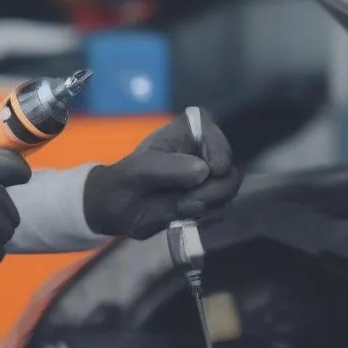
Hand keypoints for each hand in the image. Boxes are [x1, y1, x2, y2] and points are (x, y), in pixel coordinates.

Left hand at [83, 109, 241, 239]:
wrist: (119, 209)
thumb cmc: (126, 179)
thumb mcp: (140, 169)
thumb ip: (168, 167)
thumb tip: (204, 170)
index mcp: (190, 131)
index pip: (215, 136)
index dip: (219, 152)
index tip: (214, 170)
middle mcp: (205, 152)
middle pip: (228, 170)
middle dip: (212, 190)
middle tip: (185, 203)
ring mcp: (210, 178)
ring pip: (228, 192)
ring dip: (206, 206)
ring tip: (178, 209)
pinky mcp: (209, 200)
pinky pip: (220, 210)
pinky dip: (205, 217)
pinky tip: (183, 216)